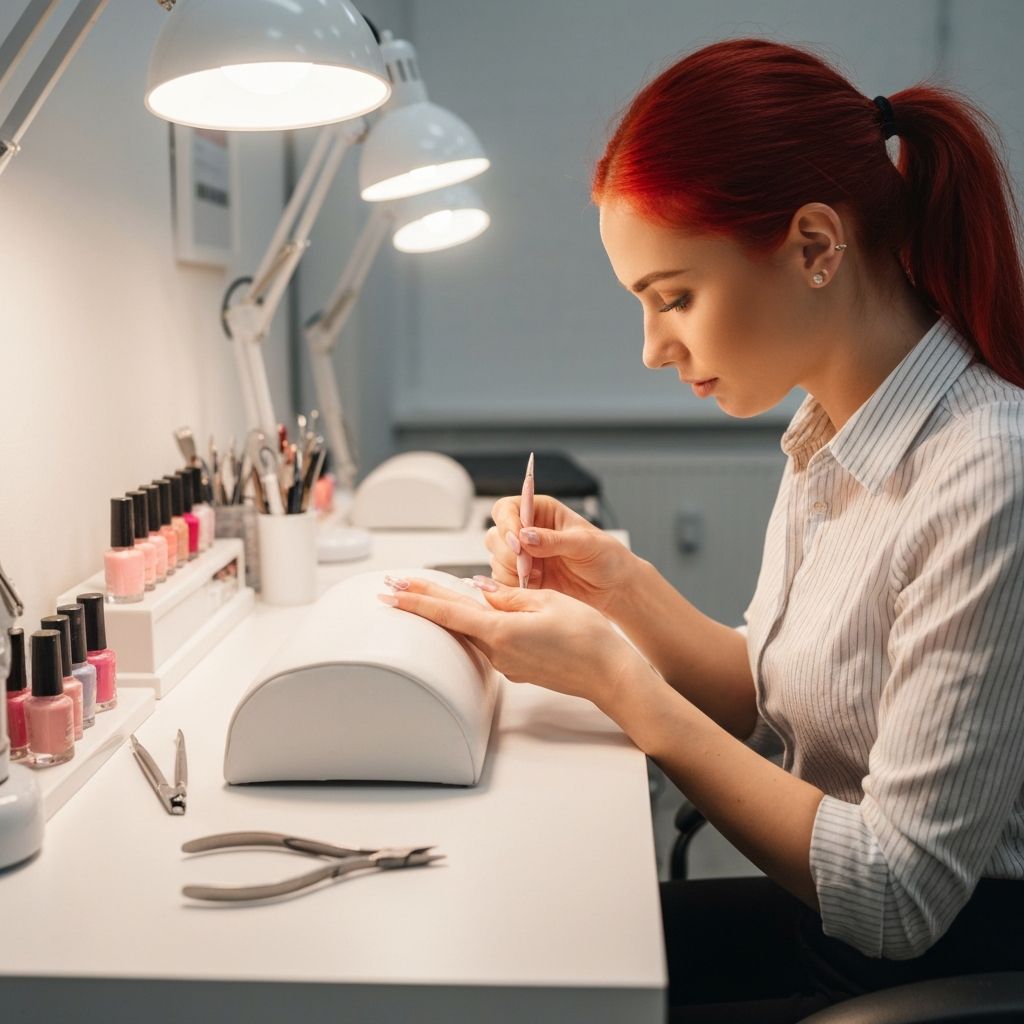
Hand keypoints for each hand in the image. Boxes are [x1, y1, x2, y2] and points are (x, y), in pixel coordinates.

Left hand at [378, 575, 644, 706]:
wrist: (610, 674)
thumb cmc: (587, 636)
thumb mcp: (548, 601)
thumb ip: (510, 595)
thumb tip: (481, 590)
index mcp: (501, 632)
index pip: (447, 613)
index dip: (416, 600)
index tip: (391, 592)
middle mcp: (498, 652)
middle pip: (452, 622)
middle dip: (421, 604)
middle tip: (391, 590)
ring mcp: (507, 664)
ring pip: (473, 631)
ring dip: (450, 614)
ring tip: (427, 595)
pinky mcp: (519, 668)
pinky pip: (492, 641)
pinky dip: (479, 624)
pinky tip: (477, 613)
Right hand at [486, 494, 638, 616]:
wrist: (612, 587)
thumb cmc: (605, 556)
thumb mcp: (584, 543)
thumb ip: (554, 540)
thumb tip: (525, 536)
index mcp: (540, 511)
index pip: (507, 509)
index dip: (506, 523)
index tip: (517, 542)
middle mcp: (527, 531)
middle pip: (495, 535)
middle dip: (508, 552)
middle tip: (528, 565)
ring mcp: (522, 557)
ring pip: (496, 560)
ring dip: (511, 571)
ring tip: (540, 576)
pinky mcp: (523, 579)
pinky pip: (503, 582)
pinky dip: (514, 586)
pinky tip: (537, 586)